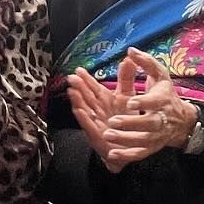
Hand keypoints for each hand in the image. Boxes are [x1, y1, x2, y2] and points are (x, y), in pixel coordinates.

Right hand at [66, 59, 136, 173]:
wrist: (131, 146)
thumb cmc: (127, 120)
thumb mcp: (128, 96)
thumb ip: (126, 78)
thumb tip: (128, 58)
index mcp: (104, 100)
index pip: (94, 88)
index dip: (86, 79)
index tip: (78, 70)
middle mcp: (98, 110)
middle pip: (87, 97)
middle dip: (79, 88)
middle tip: (71, 77)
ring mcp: (96, 123)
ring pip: (85, 110)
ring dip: (78, 101)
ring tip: (71, 92)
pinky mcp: (98, 136)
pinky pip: (90, 126)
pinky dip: (84, 119)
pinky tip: (78, 111)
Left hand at [102, 47, 197, 166]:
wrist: (181, 119)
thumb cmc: (165, 93)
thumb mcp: (159, 74)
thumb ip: (146, 62)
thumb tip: (130, 50)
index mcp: (163, 100)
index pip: (154, 102)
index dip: (143, 103)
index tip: (129, 102)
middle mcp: (161, 119)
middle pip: (148, 124)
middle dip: (130, 123)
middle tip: (112, 121)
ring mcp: (157, 135)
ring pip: (142, 140)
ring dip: (125, 139)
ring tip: (107, 135)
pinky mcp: (152, 147)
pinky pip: (140, 153)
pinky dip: (127, 155)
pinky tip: (112, 154)